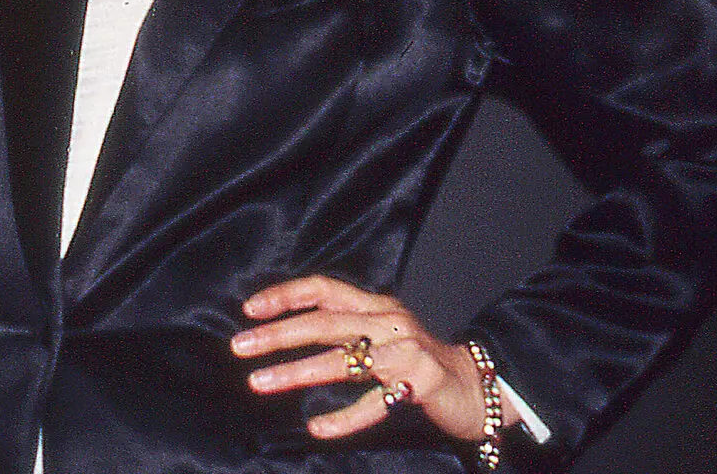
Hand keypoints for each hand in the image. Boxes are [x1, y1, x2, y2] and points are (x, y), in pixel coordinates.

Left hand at [231, 274, 514, 443]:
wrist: (477, 386)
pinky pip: (375, 403)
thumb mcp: (383, 334)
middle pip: (325, 322)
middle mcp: (389, 320)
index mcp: (377, 304)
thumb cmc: (418, 363)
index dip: (286, 295)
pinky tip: (316, 428)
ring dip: (297, 371)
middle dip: (279, 334)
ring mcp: (405, 350)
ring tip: (261, 382)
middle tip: (240, 346)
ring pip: (343, 359)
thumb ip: (347, 328)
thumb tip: (291, 329)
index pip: (325, 288)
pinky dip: (344, 417)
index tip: (249, 308)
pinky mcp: (420, 383)